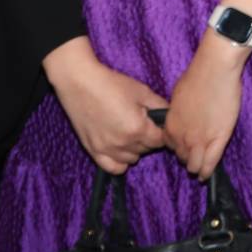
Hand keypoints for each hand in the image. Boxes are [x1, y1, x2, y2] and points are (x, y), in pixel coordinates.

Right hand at [45, 37, 167, 174]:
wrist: (81, 83)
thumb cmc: (112, 84)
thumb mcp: (142, 91)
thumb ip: (160, 106)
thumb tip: (170, 115)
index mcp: (138, 129)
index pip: (160, 141)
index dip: (162, 131)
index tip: (158, 123)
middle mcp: (123, 143)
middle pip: (146, 150)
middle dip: (149, 138)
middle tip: (144, 123)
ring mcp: (106, 149)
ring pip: (131, 159)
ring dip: (135, 149)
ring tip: (131, 132)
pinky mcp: (92, 151)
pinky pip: (112, 168)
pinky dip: (120, 162)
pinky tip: (121, 149)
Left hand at [165, 30, 249, 180]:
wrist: (215, 70)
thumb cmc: (196, 77)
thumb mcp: (177, 97)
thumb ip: (177, 114)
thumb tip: (182, 118)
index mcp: (170, 126)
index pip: (170, 147)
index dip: (179, 146)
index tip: (186, 145)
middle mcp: (181, 137)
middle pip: (182, 158)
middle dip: (188, 156)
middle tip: (197, 153)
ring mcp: (200, 140)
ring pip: (194, 166)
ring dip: (197, 166)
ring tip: (202, 167)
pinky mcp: (218, 139)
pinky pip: (210, 163)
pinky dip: (208, 171)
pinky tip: (207, 174)